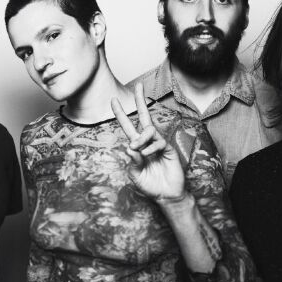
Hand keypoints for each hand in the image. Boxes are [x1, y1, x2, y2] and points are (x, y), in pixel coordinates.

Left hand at [111, 83, 184, 199]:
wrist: (166, 195)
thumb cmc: (149, 185)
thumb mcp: (135, 175)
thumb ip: (132, 162)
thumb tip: (129, 146)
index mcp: (136, 146)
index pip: (127, 126)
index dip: (120, 114)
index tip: (114, 99)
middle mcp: (147, 142)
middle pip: (144, 116)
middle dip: (140, 101)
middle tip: (139, 85)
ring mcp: (158, 144)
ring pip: (149, 130)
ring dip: (141, 137)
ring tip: (137, 147)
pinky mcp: (168, 149)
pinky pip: (159, 142)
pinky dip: (151, 148)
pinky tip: (148, 156)